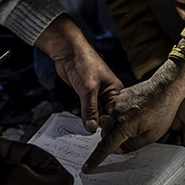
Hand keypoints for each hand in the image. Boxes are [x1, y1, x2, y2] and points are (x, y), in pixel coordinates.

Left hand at [35, 15, 122, 132]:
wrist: (68, 51)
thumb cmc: (83, 62)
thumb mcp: (88, 89)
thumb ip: (89, 110)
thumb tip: (91, 128)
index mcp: (115, 90)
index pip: (114, 112)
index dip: (106, 123)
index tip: (97, 133)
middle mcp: (108, 92)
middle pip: (104, 113)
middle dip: (95, 121)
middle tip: (86, 129)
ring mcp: (97, 92)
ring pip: (94, 111)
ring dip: (86, 117)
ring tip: (79, 124)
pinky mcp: (86, 92)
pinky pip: (85, 107)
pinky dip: (80, 112)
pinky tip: (75, 114)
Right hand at [82, 59, 184, 172]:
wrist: (165, 87)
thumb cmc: (162, 111)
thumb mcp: (150, 136)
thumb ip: (132, 146)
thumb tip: (118, 150)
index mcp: (123, 126)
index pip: (105, 147)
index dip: (95, 159)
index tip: (87, 167)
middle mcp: (116, 114)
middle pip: (106, 135)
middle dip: (112, 142)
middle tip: (129, 142)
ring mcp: (116, 104)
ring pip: (109, 123)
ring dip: (117, 129)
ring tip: (138, 124)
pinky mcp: (119, 97)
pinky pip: (115, 112)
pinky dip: (121, 118)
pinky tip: (137, 114)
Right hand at [169, 89, 184, 146]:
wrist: (173, 86)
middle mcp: (177, 124)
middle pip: (183, 133)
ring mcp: (168, 122)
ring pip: (176, 128)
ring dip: (180, 122)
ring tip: (183, 111)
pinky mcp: (163, 119)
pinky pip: (169, 124)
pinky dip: (173, 120)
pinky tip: (176, 111)